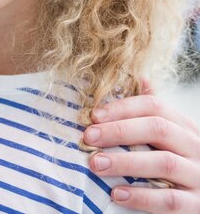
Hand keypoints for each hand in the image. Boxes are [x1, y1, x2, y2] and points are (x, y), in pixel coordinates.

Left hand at [83, 83, 199, 213]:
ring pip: (164, 163)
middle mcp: (194, 147)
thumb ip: (154, 112)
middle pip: (158, 129)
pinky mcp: (196, 205)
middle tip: (88, 137)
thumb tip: (140, 76)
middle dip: (119, 131)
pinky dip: (142, 197)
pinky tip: (117, 194)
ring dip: (125, 162)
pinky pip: (170, 201)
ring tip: (95, 164)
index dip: (122, 108)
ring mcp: (198, 176)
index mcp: (184, 127)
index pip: (155, 106)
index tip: (93, 116)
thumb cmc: (180, 161)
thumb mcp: (172, 133)